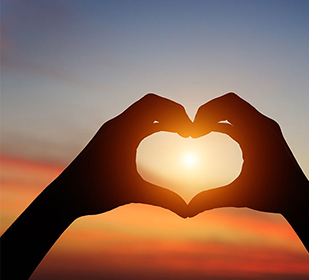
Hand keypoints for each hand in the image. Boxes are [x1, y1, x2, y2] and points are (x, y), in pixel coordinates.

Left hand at [51, 93, 190, 217]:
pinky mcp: (111, 135)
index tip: (192, 132)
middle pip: (151, 103)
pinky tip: (165, 133)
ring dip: (164, 116)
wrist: (65, 196)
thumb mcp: (133, 193)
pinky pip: (137, 120)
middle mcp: (117, 124)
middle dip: (174, 112)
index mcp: (121, 131)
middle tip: (189, 130)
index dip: (178, 113)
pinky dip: (154, 123)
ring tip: (182, 133)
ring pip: (144, 110)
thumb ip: (163, 199)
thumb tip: (188, 212)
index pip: (154, 106)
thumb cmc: (95, 193)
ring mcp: (113, 128)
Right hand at [188, 92, 308, 216]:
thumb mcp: (239, 196)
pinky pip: (242, 119)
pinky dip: (225, 122)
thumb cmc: (273, 196)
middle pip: (230, 102)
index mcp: (258, 133)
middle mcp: (264, 125)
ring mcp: (266, 127)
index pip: (228, 105)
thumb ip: (212, 199)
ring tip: (198, 131)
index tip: (191, 131)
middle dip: (208, 111)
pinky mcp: (266, 133)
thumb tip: (187, 211)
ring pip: (236, 109)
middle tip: (192, 128)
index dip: (205, 112)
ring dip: (216, 115)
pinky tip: (211, 132)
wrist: (300, 198)